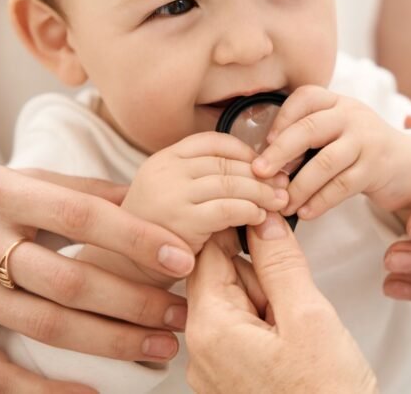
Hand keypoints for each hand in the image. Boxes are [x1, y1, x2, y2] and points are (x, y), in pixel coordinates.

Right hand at [0, 165, 199, 392]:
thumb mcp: (10, 177)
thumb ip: (75, 188)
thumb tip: (145, 198)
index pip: (79, 215)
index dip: (135, 238)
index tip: (182, 256)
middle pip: (70, 280)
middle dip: (136, 302)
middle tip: (181, 313)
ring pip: (48, 328)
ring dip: (112, 343)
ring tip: (160, 347)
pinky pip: (0, 374)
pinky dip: (48, 391)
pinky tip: (94, 393)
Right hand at [122, 132, 289, 254]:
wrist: (127, 269)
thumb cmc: (158, 234)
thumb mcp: (173, 195)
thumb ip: (202, 179)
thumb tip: (257, 170)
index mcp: (164, 158)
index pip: (214, 142)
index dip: (245, 152)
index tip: (265, 167)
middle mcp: (165, 170)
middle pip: (226, 162)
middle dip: (261, 174)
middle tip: (283, 185)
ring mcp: (171, 193)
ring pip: (231, 183)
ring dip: (261, 193)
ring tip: (278, 203)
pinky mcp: (182, 219)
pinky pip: (228, 208)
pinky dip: (250, 211)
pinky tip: (259, 218)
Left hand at [185, 213, 377, 393]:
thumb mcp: (309, 317)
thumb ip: (281, 263)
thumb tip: (263, 221)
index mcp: (211, 328)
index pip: (208, 252)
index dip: (240, 227)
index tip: (268, 214)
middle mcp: (202, 351)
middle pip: (222, 278)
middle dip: (262, 274)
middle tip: (297, 298)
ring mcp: (216, 371)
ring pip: (237, 305)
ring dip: (270, 302)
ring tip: (302, 331)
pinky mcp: (234, 383)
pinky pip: (245, 335)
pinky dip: (271, 327)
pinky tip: (296, 345)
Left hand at [252, 86, 410, 218]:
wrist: (410, 166)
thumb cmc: (359, 151)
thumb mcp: (335, 133)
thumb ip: (306, 138)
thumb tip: (262, 162)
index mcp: (336, 102)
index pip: (305, 97)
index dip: (281, 118)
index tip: (264, 143)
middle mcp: (352, 115)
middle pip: (309, 128)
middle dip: (280, 152)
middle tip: (258, 173)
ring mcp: (367, 140)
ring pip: (325, 161)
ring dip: (298, 185)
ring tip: (281, 203)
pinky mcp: (378, 168)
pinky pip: (343, 185)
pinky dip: (320, 201)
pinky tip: (306, 212)